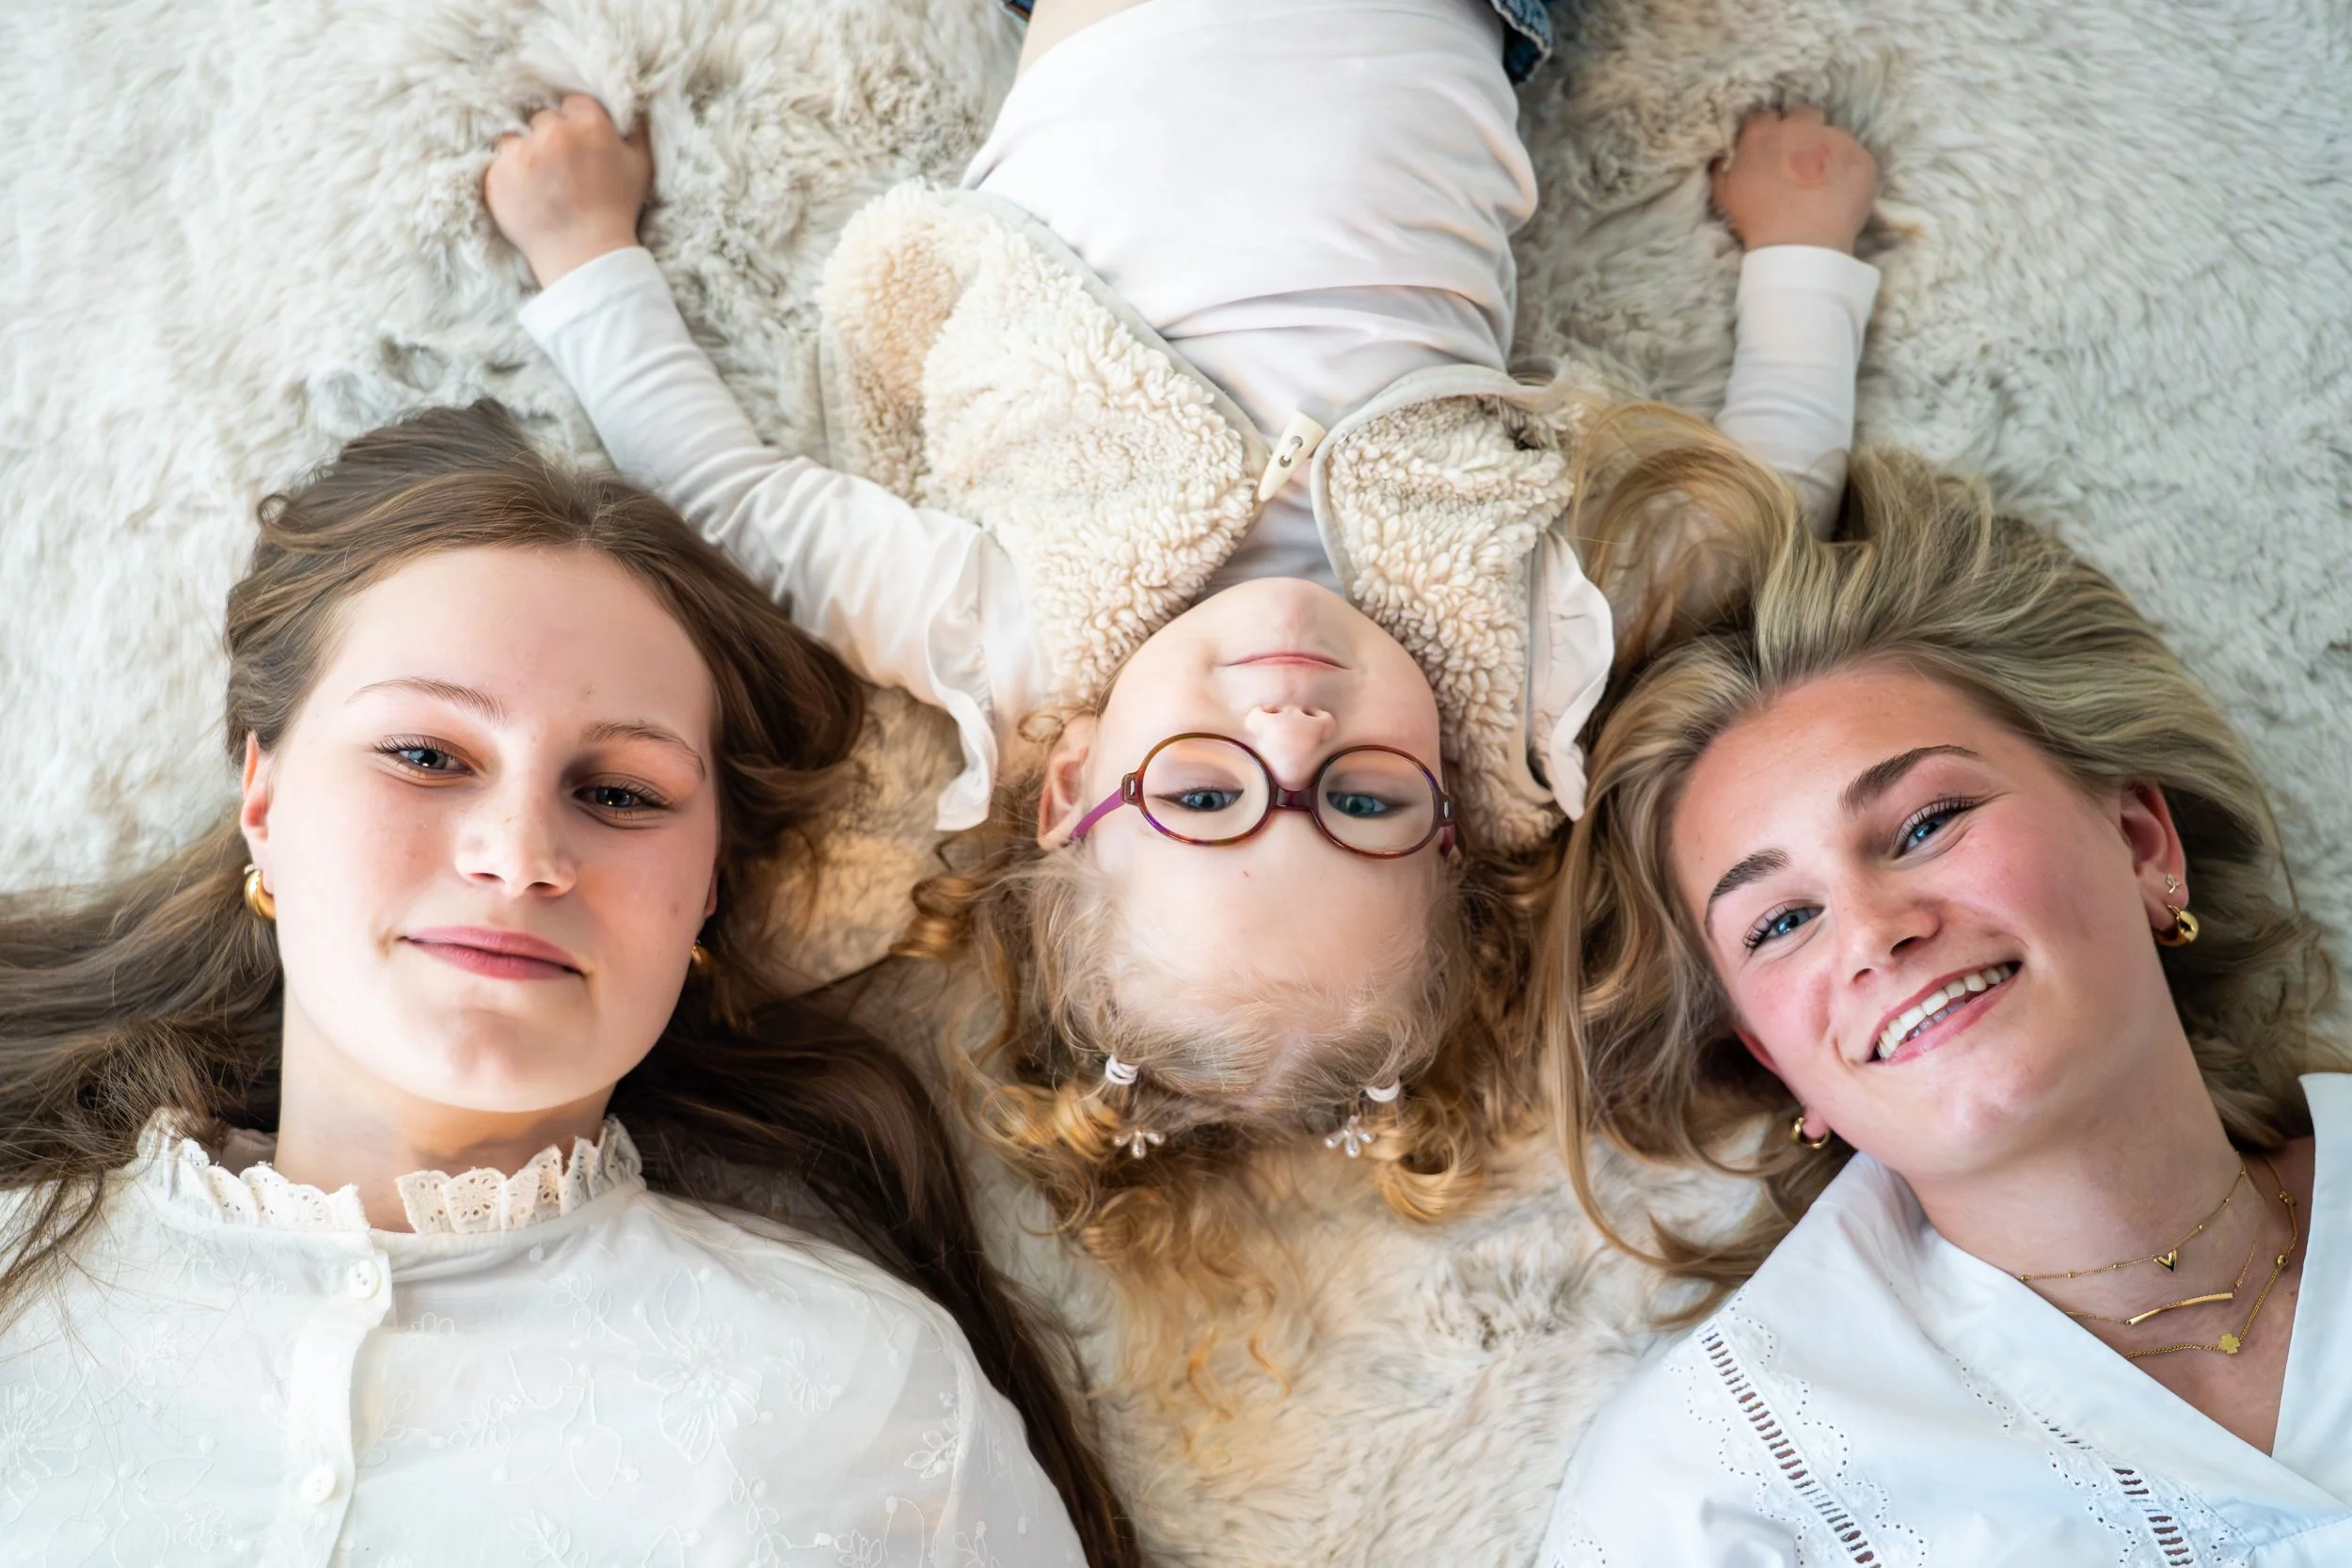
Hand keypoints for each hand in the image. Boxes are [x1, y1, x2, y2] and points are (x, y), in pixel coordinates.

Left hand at [484, 94, 652, 286]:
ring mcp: (522, 154)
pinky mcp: (498, 176)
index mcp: (589, 126)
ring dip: (523, 154)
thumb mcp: (640, 166)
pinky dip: (508, 178)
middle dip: (550, 138)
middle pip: (542, 119)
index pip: (573, 104)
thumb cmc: (617, 211)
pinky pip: (497, 163)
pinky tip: (527, 196)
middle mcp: (554, 134)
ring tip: (540, 183)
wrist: (586, 256)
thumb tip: (629, 106)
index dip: (576, 125)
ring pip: (514, 138)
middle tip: (560, 170)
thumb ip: (634, 130)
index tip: (579, 147)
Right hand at [1711, 105, 1876, 254]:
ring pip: (1832, 135)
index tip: (1770, 150)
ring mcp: (1836, 139)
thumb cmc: (1757, 220)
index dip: (1768, 132)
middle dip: (1801, 130)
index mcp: (1765, 133)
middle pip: (1804, 114)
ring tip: (1822, 182)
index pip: (1765, 117)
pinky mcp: (1862, 157)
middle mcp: (1801, 127)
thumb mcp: (1725, 195)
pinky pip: (1856, 158)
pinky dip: (1849, 171)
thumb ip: (1723, 169)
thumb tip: (1721, 158)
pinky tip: (1840, 193)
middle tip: (1799, 159)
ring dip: (1827, 151)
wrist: (1801, 244)